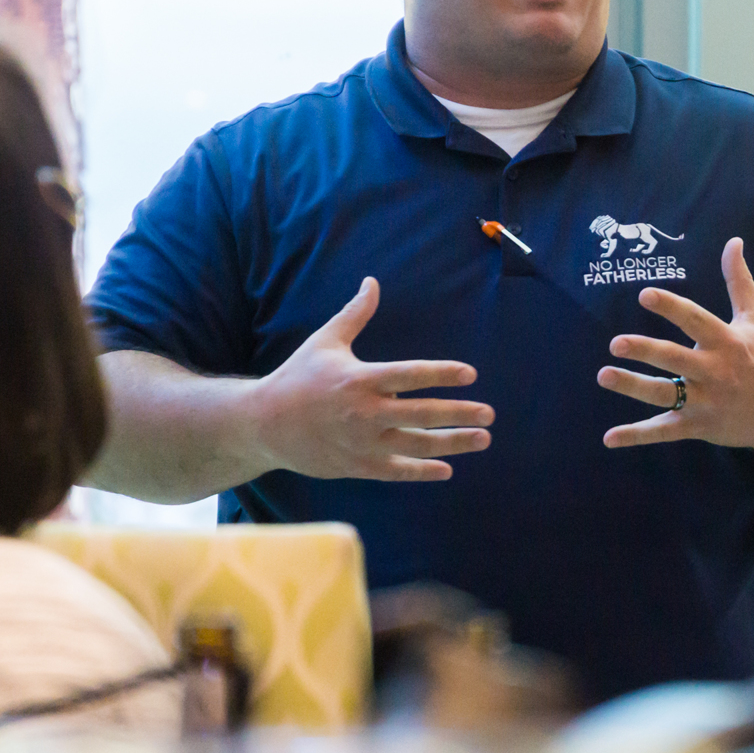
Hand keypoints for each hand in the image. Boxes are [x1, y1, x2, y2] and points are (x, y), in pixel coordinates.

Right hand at [251, 278, 492, 480]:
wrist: (263, 423)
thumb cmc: (297, 377)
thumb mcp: (325, 342)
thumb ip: (355, 315)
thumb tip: (372, 282)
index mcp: (360, 379)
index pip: (410, 375)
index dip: (442, 374)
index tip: (470, 375)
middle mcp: (364, 412)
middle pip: (422, 414)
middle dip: (460, 414)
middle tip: (490, 414)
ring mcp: (361, 442)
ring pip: (416, 445)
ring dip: (453, 444)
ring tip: (482, 439)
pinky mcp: (356, 465)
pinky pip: (396, 470)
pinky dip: (422, 471)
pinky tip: (447, 468)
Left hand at [598, 237, 753, 449]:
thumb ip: (739, 281)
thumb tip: (733, 241)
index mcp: (728, 342)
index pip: (695, 320)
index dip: (671, 307)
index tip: (645, 294)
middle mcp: (715, 371)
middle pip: (675, 360)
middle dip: (646, 350)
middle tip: (616, 343)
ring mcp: (706, 401)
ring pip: (664, 395)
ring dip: (633, 386)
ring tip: (603, 375)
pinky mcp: (700, 426)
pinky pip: (664, 431)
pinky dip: (637, 435)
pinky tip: (609, 438)